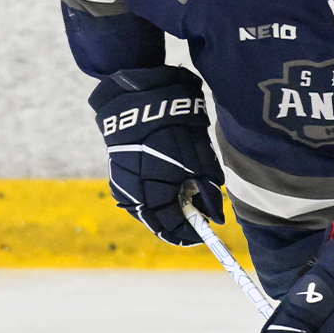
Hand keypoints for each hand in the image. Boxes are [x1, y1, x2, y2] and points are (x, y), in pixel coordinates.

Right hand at [88, 66, 223, 245]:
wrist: (141, 99)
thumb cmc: (175, 130)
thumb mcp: (200, 162)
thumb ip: (208, 193)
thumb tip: (215, 216)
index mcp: (154, 198)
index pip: (173, 229)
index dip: (191, 233)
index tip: (205, 231)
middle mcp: (134, 197)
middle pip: (158, 222)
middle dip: (179, 220)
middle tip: (198, 213)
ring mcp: (122, 185)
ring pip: (147, 209)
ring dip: (166, 207)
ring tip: (185, 193)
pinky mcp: (118, 173)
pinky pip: (138, 194)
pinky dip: (154, 194)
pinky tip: (168, 183)